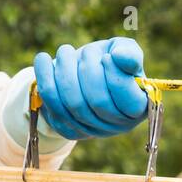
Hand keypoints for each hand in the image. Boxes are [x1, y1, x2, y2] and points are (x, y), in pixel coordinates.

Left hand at [32, 38, 147, 140]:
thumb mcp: (122, 51)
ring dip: (65, 71)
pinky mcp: (65, 127)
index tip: (106, 57)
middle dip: (89, 70)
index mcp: (138, 107)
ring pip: (72, 102)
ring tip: (65, 51)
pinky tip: (43, 59)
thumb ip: (128, 52)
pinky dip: (45, 77)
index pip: (129, 100)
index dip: (115, 77)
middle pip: (98, 101)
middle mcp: (116, 124)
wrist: (80, 75)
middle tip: (85, 51)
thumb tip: (120, 56)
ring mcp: (90, 130)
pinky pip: (51, 103)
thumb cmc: (107, 62)